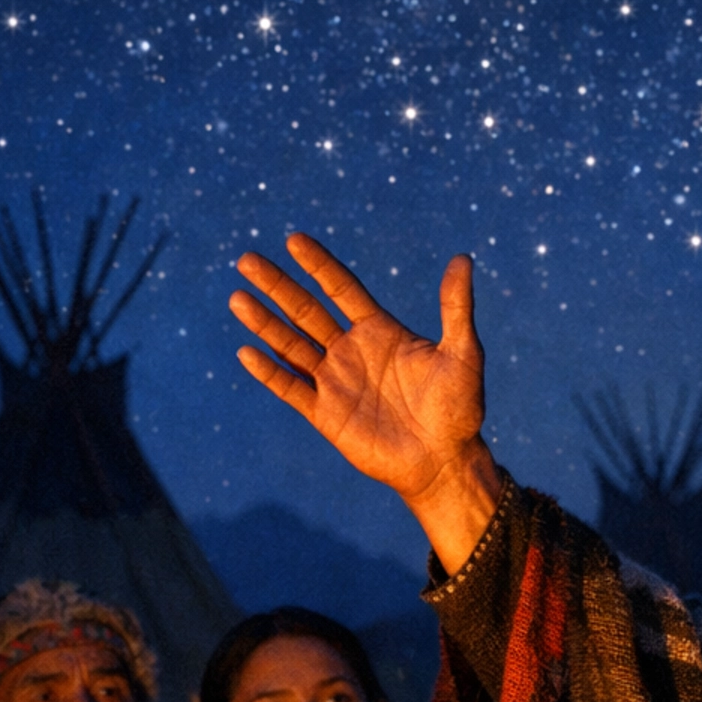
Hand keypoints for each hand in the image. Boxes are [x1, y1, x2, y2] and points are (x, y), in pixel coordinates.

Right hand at [231, 233, 500, 572]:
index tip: (294, 239)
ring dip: (265, 323)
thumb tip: (463, 259)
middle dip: (278, 286)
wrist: (445, 461)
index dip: (319, 265)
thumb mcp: (463, 353)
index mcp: (379, 331)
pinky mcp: (326, 415)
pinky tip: (247, 352)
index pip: (341, 288)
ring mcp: (336, 382)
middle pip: (306, 311)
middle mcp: (351, 351)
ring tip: (237, 298)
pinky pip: (291, 389)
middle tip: (247, 260)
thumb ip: (457, 307)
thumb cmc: (459, 408)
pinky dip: (269, 372)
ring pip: (291, 345)